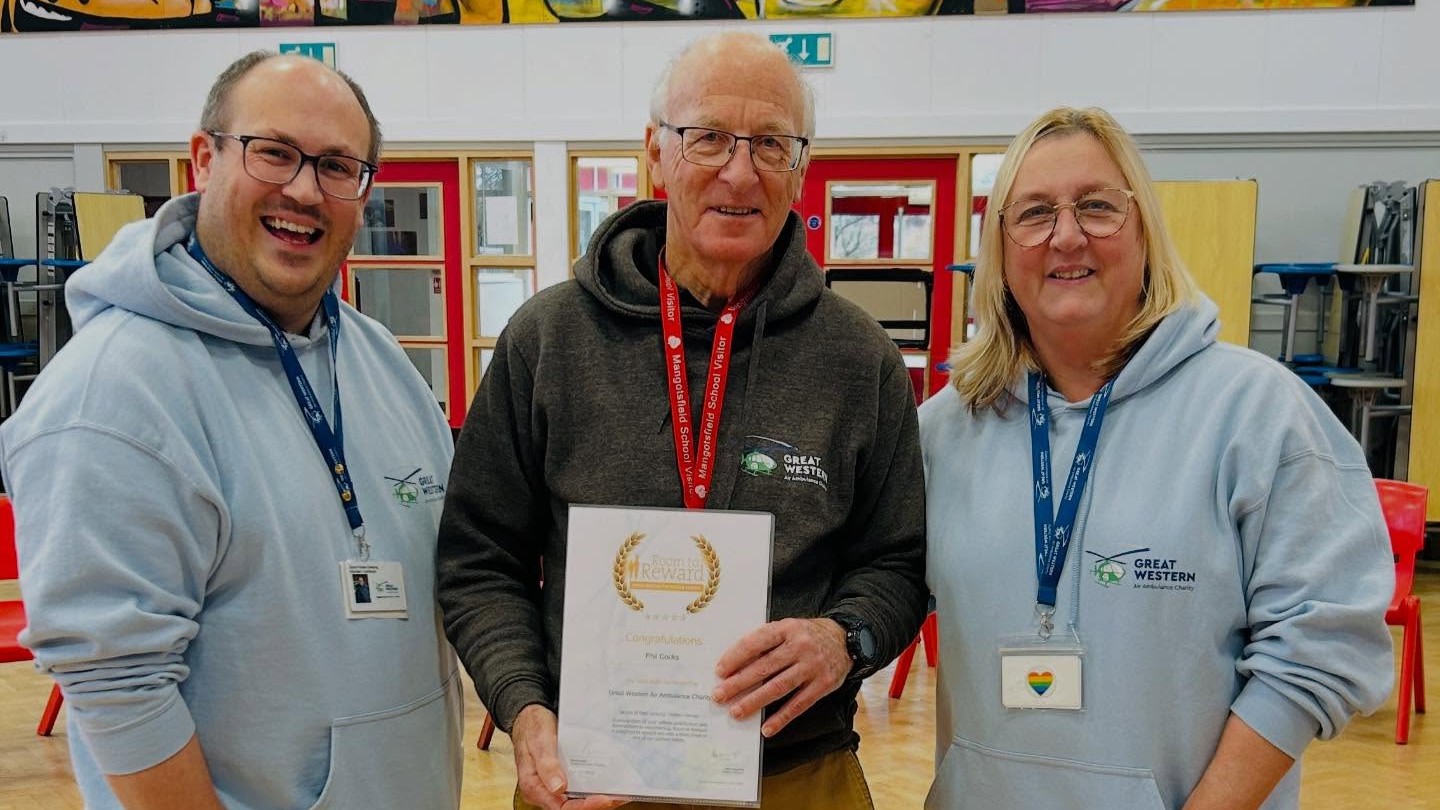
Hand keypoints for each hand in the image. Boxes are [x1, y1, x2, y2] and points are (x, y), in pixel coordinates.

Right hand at [511, 705, 627, 809]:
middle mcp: (544, 790)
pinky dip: (592, 787)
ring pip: (576, 799)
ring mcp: (552, 785)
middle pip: (571, 806)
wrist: (530, 716)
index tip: (604, 798)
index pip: (561, 807)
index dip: (583, 806)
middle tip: (617, 797)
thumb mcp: (539, 742)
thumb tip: (559, 788)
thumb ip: (547, 765)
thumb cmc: (532, 727)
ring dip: (596, 797)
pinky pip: (577, 787)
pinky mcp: (561, 777)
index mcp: (534, 786)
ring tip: (617, 793)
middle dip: (594, 803)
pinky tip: (606, 783)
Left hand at [712, 618, 851, 737]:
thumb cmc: (807, 636)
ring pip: (779, 687)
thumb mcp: (788, 629)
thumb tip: (735, 665)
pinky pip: (799, 704)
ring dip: (755, 701)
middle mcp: (800, 646)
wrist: (844, 640)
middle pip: (765, 667)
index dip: (736, 657)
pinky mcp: (823, 685)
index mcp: (787, 628)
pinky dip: (781, 718)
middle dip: (739, 683)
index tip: (720, 671)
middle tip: (720, 695)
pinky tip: (766, 728)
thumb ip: (766, 642)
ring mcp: (813, 666)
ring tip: (736, 712)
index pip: (757, 642)